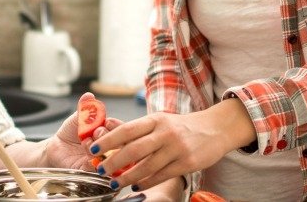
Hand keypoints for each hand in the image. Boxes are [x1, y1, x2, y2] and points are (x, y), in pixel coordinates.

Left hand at [43, 93, 122, 170]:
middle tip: (95, 131)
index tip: (106, 121)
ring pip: (109, 156)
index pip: (122, 130)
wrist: (56, 147)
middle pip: (120, 144)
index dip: (115, 126)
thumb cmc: (70, 132)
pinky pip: (98, 168)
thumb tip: (89, 95)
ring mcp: (102, 160)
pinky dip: (92, 158)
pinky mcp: (92, 172)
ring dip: (98, 146)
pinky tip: (85, 151)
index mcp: (109, 133)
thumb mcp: (77, 118)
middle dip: (106, 135)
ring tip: (86, 141)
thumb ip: (85, 108)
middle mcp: (109, 147)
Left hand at [90, 99, 253, 189]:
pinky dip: (146, 183)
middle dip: (113, 161)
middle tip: (100, 170)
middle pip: (134, 149)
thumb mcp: (161, 120)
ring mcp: (177, 148)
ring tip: (114, 183)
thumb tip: (109, 133)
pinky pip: (162, 176)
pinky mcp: (187, 163)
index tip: (92, 148)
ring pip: (147, 166)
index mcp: (155, 119)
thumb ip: (139, 129)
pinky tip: (137, 187)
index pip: (127, 129)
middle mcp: (165, 132)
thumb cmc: (181, 126)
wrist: (214, 129)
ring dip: (128, 177)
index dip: (107, 140)